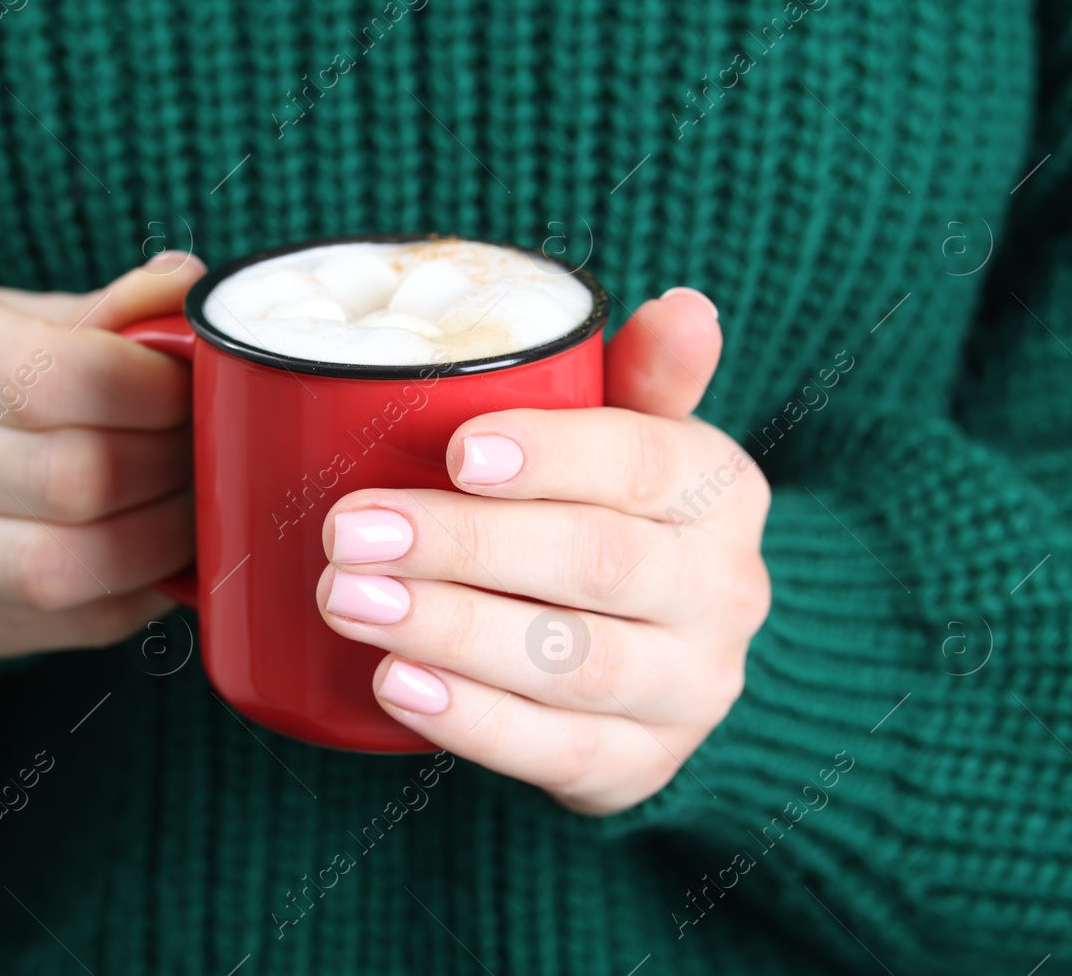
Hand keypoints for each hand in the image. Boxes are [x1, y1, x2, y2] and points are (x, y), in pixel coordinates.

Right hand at [0, 254, 203, 657]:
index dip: (156, 390)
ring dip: (166, 538)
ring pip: (72, 566)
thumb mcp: (15, 318)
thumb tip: (189, 287)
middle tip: (206, 446)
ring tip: (195, 500)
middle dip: (170, 464)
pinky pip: (81, 621)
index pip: (62, 376)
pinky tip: (167, 551)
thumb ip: (107, 311)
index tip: (193, 386)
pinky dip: (147, 588)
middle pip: (76, 478)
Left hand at [318, 289, 769, 814]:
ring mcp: (689, 688)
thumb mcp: (640, 442)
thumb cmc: (619, 519)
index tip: (456, 451)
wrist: (666, 660)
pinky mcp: (642, 766)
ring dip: (452, 630)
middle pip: (595, 562)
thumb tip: (684, 305)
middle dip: (464, 545)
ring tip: (348, 601)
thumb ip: (643, 379)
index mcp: (719, 492)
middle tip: (350, 531)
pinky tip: (396, 684)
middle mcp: (724, 592)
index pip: (643, 462)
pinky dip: (473, 721)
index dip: (551, 456)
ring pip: (574, 662)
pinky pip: (559, 751)